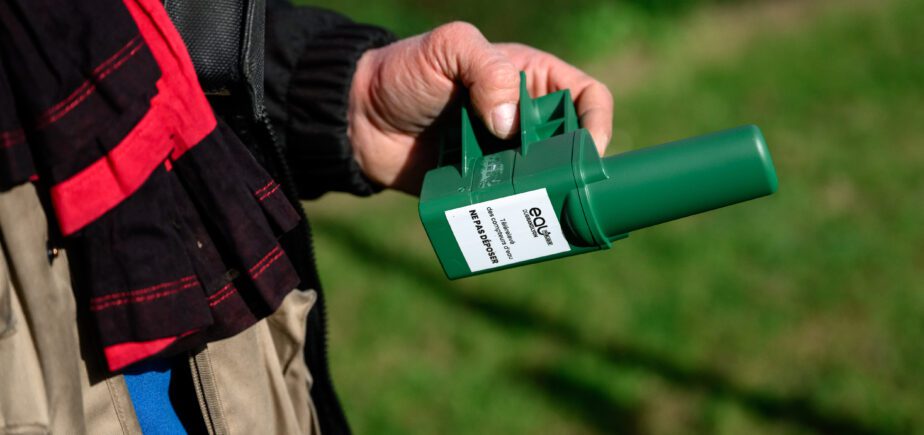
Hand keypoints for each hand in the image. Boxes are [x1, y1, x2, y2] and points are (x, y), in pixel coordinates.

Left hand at [348, 22, 613, 193]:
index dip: (598, 122)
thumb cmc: (404, 72)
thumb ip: (486, 68)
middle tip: (561, 188)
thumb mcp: (447, 48)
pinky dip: (517, 214)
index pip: (587, 97)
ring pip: (547, 181)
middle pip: (573, 147)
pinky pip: (513, 204)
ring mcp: (505, 156)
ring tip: (534, 209)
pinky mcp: (484, 187)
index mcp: (529, 78)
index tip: (588, 150)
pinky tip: (513, 223)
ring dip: (545, 196)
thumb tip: (511, 123)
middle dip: (573, 169)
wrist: (358, 119)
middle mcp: (524, 119)